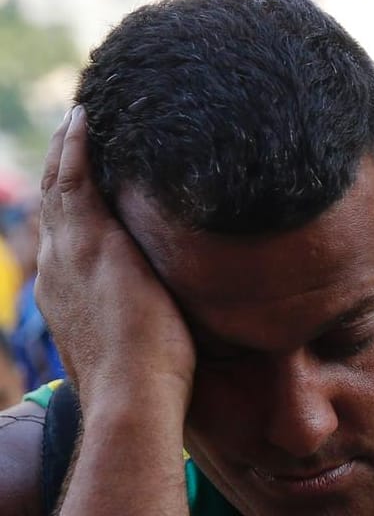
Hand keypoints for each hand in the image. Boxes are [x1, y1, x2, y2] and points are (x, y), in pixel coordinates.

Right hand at [34, 107, 194, 421]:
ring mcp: (70, 254)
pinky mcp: (92, 242)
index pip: (64, 244)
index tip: (78, 190)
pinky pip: (75, 180)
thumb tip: (176, 340)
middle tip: (70, 137)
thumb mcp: (141, 354)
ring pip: (61, 187)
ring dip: (66, 149)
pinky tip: (83, 118)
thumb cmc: (150, 393)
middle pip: (55, 208)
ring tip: (77, 119)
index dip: (69, 213)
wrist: (133, 398)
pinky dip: (75, 147)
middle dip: (62, 171)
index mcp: (67, 299)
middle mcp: (57, 271)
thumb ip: (147, 335)